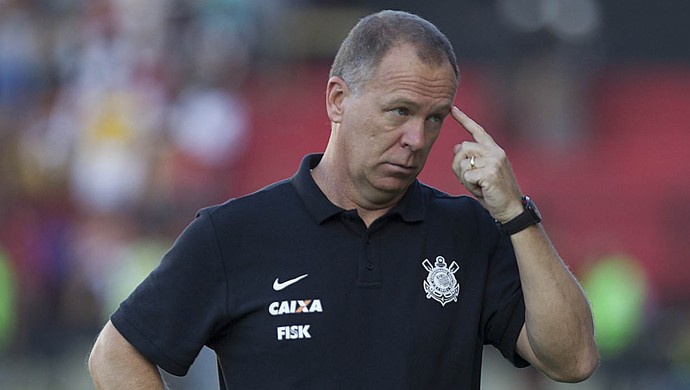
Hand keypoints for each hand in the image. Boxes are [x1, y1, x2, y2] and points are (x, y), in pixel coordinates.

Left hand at [451, 107, 523, 222]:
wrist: (511, 209)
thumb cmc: (494, 192)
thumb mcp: (480, 173)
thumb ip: (471, 159)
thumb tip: (457, 146)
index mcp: (494, 150)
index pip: (477, 131)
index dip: (464, 119)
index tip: (452, 109)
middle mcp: (495, 152)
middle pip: (463, 148)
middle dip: (458, 166)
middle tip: (471, 180)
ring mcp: (494, 161)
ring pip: (462, 163)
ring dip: (465, 178)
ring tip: (479, 186)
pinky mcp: (491, 172)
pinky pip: (466, 176)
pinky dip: (469, 186)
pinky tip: (482, 190)